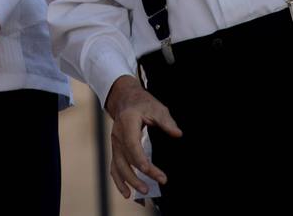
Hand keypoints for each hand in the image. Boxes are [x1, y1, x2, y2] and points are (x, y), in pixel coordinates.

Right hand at [103, 75, 181, 198]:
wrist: (124, 99)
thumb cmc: (143, 103)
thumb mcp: (157, 108)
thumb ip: (167, 122)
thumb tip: (178, 134)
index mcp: (127, 123)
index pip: (132, 145)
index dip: (141, 161)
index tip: (153, 173)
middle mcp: (118, 135)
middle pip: (125, 159)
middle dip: (137, 176)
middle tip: (154, 186)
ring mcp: (115, 143)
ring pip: (118, 166)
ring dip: (129, 181)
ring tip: (142, 193)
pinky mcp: (116, 149)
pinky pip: (114, 167)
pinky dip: (119, 181)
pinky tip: (127, 193)